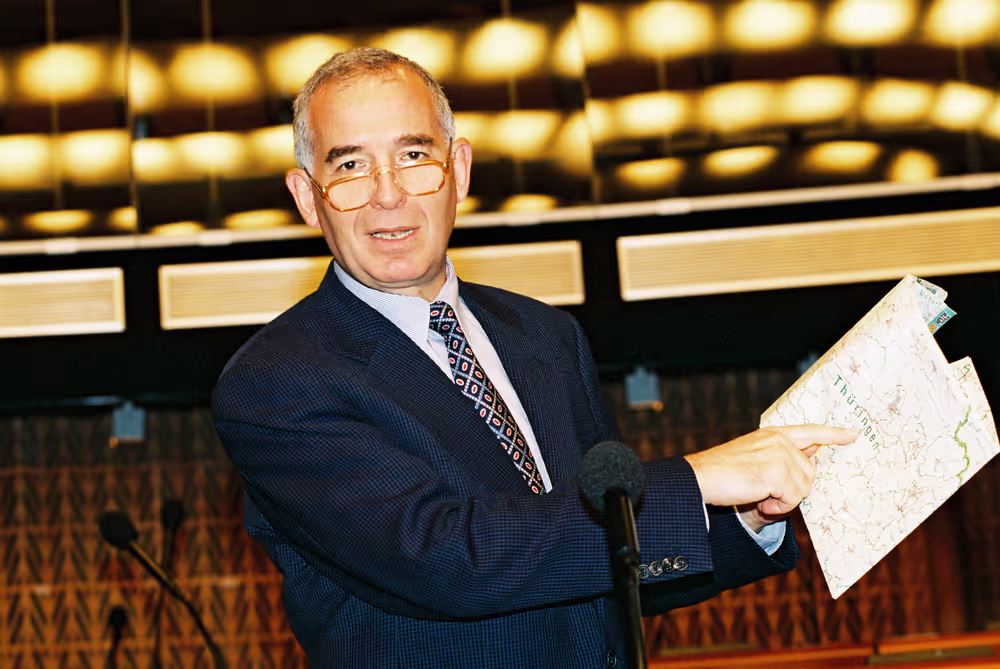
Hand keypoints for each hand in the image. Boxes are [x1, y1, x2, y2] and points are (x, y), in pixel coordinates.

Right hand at [684, 424, 858, 531]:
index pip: (811, 431)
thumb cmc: (722, 472)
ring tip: (759, 496)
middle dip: (792, 490)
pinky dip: (778, 508)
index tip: (854, 433)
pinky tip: (759, 501)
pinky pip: (793, 499)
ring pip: (804, 488)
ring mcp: (779, 454)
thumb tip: (809, 460)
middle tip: (764, 494)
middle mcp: (779, 441)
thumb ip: (781, 457)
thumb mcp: (755, 457)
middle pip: (810, 473)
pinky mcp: (776, 472)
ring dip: (784, 500)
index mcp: (774, 434)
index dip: (834, 433)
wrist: (699, 478)